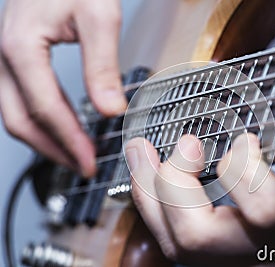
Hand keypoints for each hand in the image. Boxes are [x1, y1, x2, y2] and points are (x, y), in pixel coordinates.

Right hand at [0, 0, 126, 176]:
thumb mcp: (99, 17)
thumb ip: (102, 66)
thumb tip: (110, 109)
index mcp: (22, 47)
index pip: (46, 109)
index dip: (69, 141)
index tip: (90, 162)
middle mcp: (5, 57)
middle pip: (20, 120)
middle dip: (53, 150)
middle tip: (82, 167)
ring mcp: (6, 59)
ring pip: (16, 114)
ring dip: (45, 140)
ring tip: (75, 154)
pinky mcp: (16, 59)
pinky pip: (21, 100)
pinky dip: (43, 121)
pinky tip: (64, 127)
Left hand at [125, 19, 274, 264]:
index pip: (267, 208)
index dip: (241, 172)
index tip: (243, 139)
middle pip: (203, 238)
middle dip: (173, 186)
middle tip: (181, 145)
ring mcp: (259, 258)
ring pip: (186, 249)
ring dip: (153, 198)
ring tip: (144, 157)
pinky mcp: (247, 260)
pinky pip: (190, 250)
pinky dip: (163, 213)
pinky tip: (162, 183)